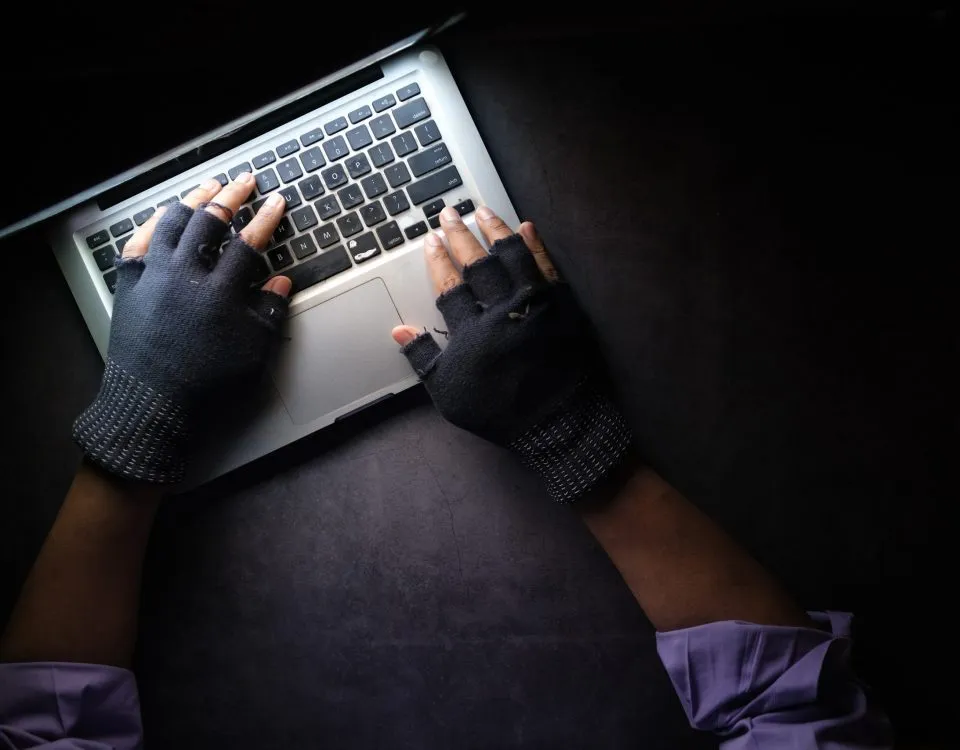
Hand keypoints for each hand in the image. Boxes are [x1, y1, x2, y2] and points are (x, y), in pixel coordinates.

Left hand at [73, 176, 290, 482]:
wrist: (153, 403)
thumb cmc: (206, 383)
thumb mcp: (252, 352)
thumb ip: (268, 313)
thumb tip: (280, 283)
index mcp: (220, 292)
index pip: (249, 243)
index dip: (266, 219)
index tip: (277, 202)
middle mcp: (185, 275)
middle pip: (210, 221)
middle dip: (232, 197)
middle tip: (246, 181)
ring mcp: (154, 276)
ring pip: (173, 221)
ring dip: (193, 200)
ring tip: (209, 187)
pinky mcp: (130, 283)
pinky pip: (140, 241)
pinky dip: (154, 223)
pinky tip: (165, 214)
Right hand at [392, 206, 631, 502]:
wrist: (558, 424)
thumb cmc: (500, 411)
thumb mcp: (450, 393)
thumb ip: (424, 358)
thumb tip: (399, 330)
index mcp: (472, 332)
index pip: (449, 286)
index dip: (438, 261)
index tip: (430, 240)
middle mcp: (502, 310)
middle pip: (477, 264)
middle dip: (459, 236)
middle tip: (449, 214)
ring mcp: (536, 305)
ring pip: (512, 256)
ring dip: (496, 230)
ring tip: (482, 211)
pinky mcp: (564, 306)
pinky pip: (548, 267)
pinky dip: (536, 245)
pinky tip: (527, 227)